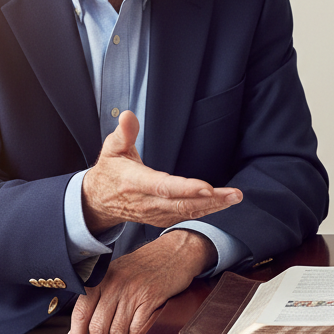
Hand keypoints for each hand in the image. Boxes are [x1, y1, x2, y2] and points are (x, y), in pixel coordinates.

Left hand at [68, 229, 213, 333]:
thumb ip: (95, 302)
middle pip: (98, 327)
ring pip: (116, 332)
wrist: (174, 252)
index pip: (80, 313)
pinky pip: (137, 330)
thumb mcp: (115, 277)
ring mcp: (132, 291)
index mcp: (100, 279)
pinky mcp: (151, 298)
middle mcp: (113, 284)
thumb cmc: (143, 267)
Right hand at [82, 111, 241, 234]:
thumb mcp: (112, 149)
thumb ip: (123, 133)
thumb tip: (128, 114)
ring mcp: (155, 213)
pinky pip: (186, 217)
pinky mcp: (161, 219)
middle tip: (234, 194)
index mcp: (135, 182)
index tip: (207, 187)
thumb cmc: (110, 171)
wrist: (99, 201)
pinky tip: (222, 204)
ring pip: (187, 213)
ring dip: (213, 206)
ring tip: (234, 197)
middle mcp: (147, 202)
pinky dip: (205, 212)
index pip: (164, 187)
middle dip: (210, 200)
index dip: (186, 189)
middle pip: (182, 204)